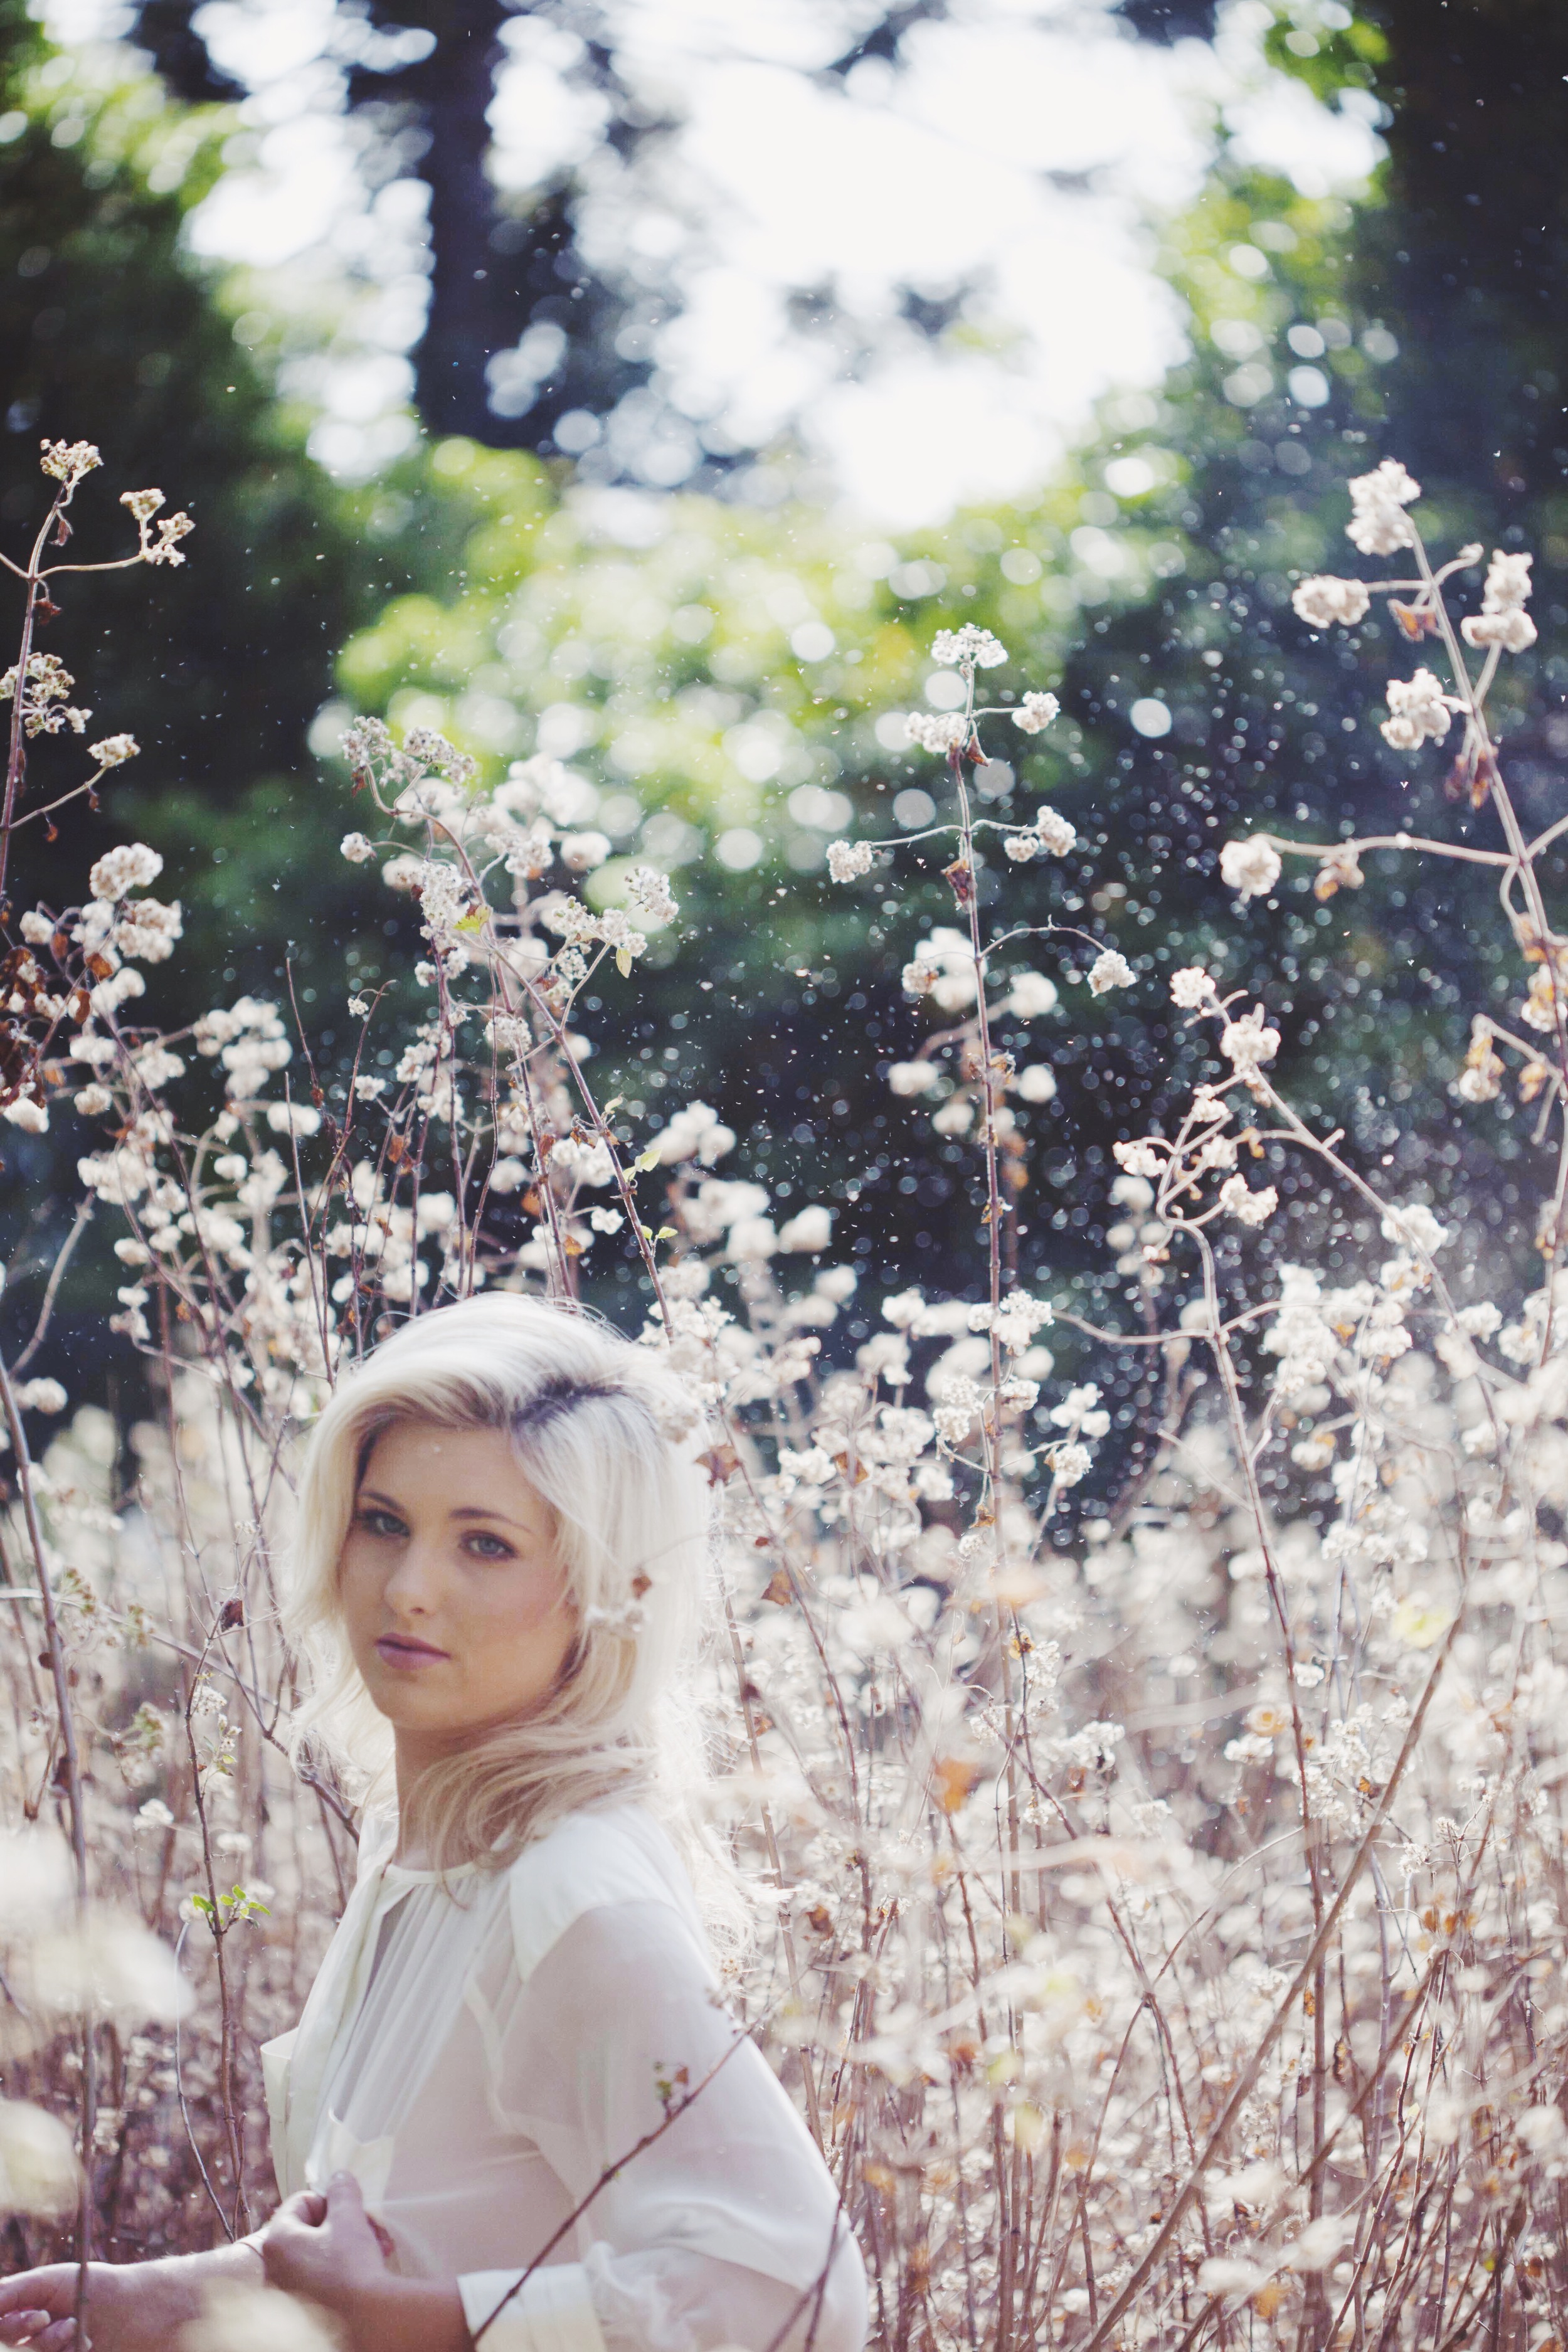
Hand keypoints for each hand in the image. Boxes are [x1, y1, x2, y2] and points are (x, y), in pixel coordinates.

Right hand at [0, 2260, 197, 2351]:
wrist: (136, 2309)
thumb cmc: (92, 2287)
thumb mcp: (51, 2281)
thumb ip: (13, 2290)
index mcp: (20, 2312)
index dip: (9, 2326)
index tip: (36, 2317)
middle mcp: (28, 2337)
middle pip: (9, 2344)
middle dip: (30, 2335)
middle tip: (54, 2320)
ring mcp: (46, 2351)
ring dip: (51, 2344)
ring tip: (76, 2329)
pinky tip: (86, 2345)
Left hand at [259, 2174, 392, 2314]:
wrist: (365, 2319)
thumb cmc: (350, 2262)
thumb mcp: (348, 2217)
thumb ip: (342, 2191)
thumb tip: (338, 2177)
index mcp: (277, 2240)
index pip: (300, 2202)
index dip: (329, 2200)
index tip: (350, 2210)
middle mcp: (274, 2267)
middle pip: (311, 2228)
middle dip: (345, 2223)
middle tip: (370, 2226)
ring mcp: (287, 2291)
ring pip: (320, 2252)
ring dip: (350, 2243)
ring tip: (379, 2246)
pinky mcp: (303, 2309)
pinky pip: (322, 2275)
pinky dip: (344, 2267)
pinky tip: (369, 2268)